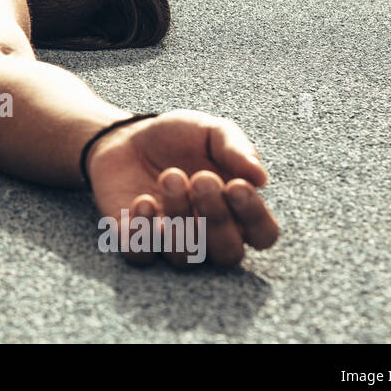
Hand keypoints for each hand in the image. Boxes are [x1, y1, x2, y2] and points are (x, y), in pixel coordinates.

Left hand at [85, 110, 279, 267]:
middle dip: (217, 218)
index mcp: (237, 212)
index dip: (255, 217)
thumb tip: (261, 178)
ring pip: (185, 257)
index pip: (263, 235)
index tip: (237, 185)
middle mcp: (208, 236)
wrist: (127, 138)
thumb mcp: (211, 132)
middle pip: (228, 254)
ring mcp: (171, 244)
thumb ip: (237, 150)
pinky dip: (142, 234)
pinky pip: (141, 256)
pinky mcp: (135, 242)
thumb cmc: (178, 139)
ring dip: (179, 219)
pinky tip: (142, 202)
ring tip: (170, 176)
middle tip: (202, 179)